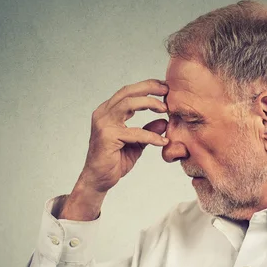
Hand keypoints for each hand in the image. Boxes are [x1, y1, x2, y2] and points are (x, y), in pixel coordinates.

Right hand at [60, 79, 168, 219]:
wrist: (99, 180)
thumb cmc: (115, 161)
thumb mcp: (137, 143)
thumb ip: (148, 130)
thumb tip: (164, 121)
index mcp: (108, 111)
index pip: (128, 92)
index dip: (146, 86)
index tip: (164, 87)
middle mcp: (103, 114)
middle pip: (127, 92)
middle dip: (149, 87)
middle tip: (167, 90)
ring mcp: (103, 124)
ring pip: (128, 104)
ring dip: (149, 103)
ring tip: (165, 109)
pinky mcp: (107, 137)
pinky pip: (134, 132)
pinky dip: (151, 136)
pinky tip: (162, 142)